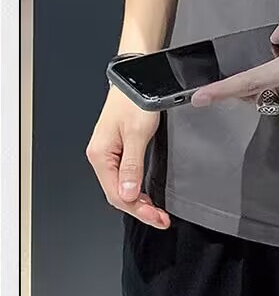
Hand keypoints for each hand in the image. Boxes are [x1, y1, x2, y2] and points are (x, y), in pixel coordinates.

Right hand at [86, 85, 169, 228]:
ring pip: (121, 186)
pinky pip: (125, 176)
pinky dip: (136, 189)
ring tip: (157, 212)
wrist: (135, 76)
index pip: (116, 194)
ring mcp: (109, 153)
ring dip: (138, 201)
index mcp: (101, 155)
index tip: (157, 218)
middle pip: (117, 194)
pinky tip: (147, 195)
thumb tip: (127, 195)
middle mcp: (101, 156)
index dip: (138, 209)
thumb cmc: (135, 99)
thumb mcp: (138, 133)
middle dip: (140, 209)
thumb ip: (132, 165)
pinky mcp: (119, 148)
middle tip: (161, 219)